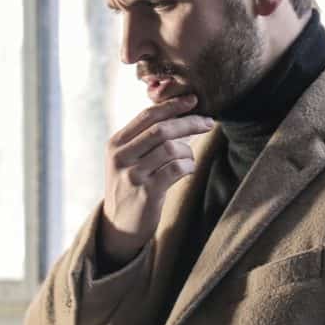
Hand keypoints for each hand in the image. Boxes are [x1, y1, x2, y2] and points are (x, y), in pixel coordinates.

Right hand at [99, 94, 213, 267]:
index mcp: (116, 143)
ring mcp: (132, 175)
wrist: (118, 225)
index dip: (172, 105)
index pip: (147, 116)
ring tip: (189, 159)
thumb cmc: (130, 186)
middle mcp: (121, 156)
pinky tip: (187, 170)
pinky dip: (188, 166)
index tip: (193, 100)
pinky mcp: (146, 193)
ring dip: (188, 151)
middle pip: (161, 130)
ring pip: (171, 149)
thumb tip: (180, 114)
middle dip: (189, 122)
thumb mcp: (127, 159)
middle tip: (208, 122)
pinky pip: (176, 169)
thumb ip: (144, 139)